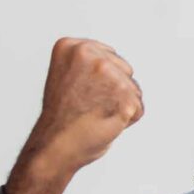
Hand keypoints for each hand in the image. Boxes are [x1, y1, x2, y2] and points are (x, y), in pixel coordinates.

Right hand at [5, 37, 143, 193]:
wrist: (54, 147)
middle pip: (125, 71)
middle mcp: (89, 54)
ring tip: (95, 116)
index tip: (79, 93)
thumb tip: (117, 64)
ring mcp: (107, 74)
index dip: (100, 82)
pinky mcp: (123, 95)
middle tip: (87, 106)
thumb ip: (90, 63)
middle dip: (114, 92)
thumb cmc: (62, 118)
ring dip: (121, 106)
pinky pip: (138, 108)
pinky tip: (104, 124)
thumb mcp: (68, 76)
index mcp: (72, 46)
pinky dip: (127, 120)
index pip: (110, 57)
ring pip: (134, 90)